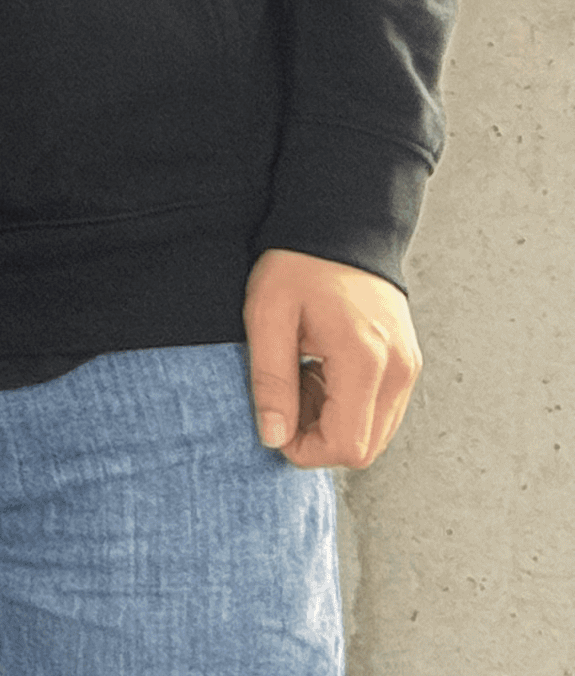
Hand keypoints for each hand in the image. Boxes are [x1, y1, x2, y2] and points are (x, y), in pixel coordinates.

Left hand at [246, 248, 420, 467]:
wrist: (340, 226)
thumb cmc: (298, 265)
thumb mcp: (267, 316)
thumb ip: (271, 380)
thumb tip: (273, 438)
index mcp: (365, 360)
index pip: (348, 445)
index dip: (306, 450)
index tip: (273, 425)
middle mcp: (398, 371)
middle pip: (365, 447)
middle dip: (317, 437)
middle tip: (284, 397)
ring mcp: (408, 367)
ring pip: (375, 432)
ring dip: (332, 421)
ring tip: (299, 377)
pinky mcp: (407, 362)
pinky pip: (381, 408)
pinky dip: (347, 405)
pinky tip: (318, 371)